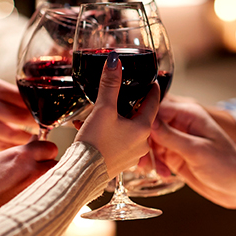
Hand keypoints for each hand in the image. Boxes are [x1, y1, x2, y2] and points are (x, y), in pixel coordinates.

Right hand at [0, 76, 36, 151]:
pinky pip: (5, 146)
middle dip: (37, 123)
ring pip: (19, 135)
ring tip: (30, 136)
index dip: (38, 106)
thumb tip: (35, 103)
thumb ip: (5, 93)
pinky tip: (16, 144)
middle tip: (42, 125)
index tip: (45, 111)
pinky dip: (14, 146)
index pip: (24, 97)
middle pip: (25, 117)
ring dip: (27, 137)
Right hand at [0, 141, 57, 235]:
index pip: (49, 146)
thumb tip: (31, 147)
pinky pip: (50, 196)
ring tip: (34, 186)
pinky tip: (31, 199)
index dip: (45, 151)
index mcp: (21, 156)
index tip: (41, 155)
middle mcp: (32, 171)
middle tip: (39, 171)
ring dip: (50, 180)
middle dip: (50, 165)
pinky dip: (45, 196)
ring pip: (55, 179)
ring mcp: (36, 190)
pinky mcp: (37, 206)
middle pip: (56, 162)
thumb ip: (17, 153)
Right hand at [75, 52, 159, 177]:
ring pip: (127, 129)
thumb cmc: (95, 144)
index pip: (154, 103)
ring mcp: (131, 155)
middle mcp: (141, 143)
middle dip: (130, 104)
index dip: (152, 90)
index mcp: (143, 129)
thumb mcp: (103, 109)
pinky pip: (117, 141)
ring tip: (101, 110)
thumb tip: (115, 61)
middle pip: (140, 116)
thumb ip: (110, 84)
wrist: (81, 174)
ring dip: (116, 119)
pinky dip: (108, 132)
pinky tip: (90, 127)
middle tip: (124, 92)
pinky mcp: (118, 162)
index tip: (152, 81)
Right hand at [150, 99, 235, 208]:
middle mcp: (181, 125)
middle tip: (141, 157)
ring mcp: (177, 140)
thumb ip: (170, 136)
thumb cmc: (227, 164)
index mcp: (188, 115)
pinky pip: (156, 156)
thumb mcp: (196, 150)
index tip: (134, 133)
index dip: (143, 120)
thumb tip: (148, 122)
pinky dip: (155, 165)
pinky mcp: (176, 156)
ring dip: (148, 156)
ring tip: (151, 169)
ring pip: (151, 142)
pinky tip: (163, 174)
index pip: (157, 108)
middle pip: (150, 126)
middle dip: (143, 142)